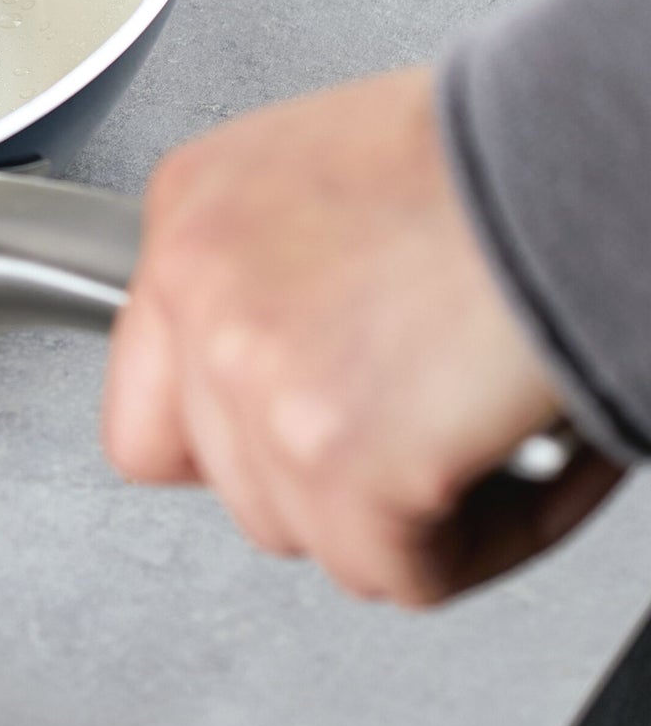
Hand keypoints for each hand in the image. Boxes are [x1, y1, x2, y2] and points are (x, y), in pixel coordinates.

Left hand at [103, 68, 621, 604]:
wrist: (575, 153)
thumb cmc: (495, 154)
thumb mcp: (333, 175)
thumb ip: (279, 269)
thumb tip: (304, 354)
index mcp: (191, 210)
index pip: (149, 394)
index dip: (242, 434)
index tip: (309, 433)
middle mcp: (200, 289)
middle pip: (223, 474)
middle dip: (323, 478)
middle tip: (412, 441)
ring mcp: (254, 376)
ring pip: (303, 531)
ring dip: (401, 512)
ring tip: (485, 442)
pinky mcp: (335, 457)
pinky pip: (393, 572)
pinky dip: (477, 546)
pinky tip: (526, 471)